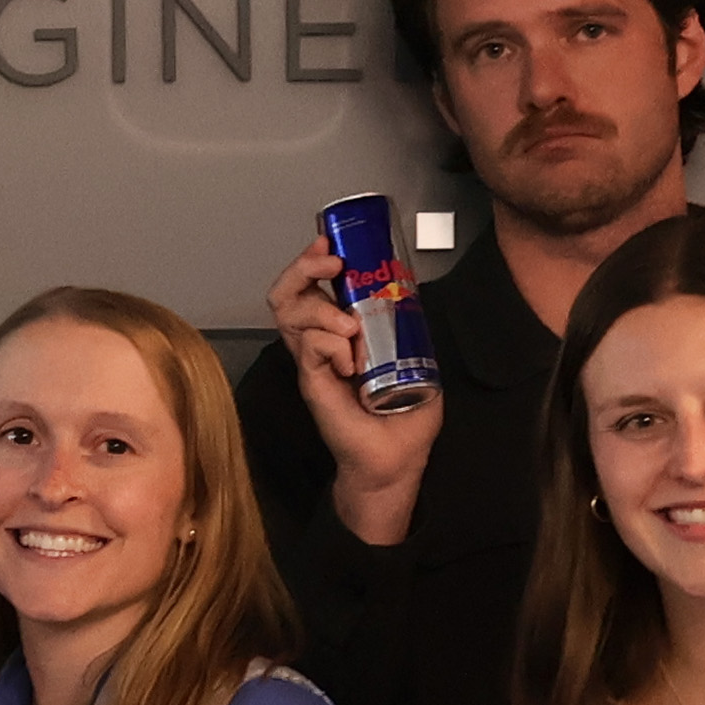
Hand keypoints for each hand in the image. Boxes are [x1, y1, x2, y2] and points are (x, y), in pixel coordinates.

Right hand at [262, 234, 441, 548]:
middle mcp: (317, 344)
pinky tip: (351, 361)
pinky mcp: (312, 383)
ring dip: (321, 309)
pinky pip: (309, 348)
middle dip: (303, 268)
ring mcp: (311, 363)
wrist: (395, 459)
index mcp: (336, 333)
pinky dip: (330, 344)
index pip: (308, 288)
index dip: (312, 261)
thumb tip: (413, 292)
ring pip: (290, 313)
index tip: (331, 244)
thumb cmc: (403, 417)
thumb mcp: (417, 359)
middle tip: (329, 262)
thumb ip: (410, 328)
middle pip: (286, 293)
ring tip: (349, 326)